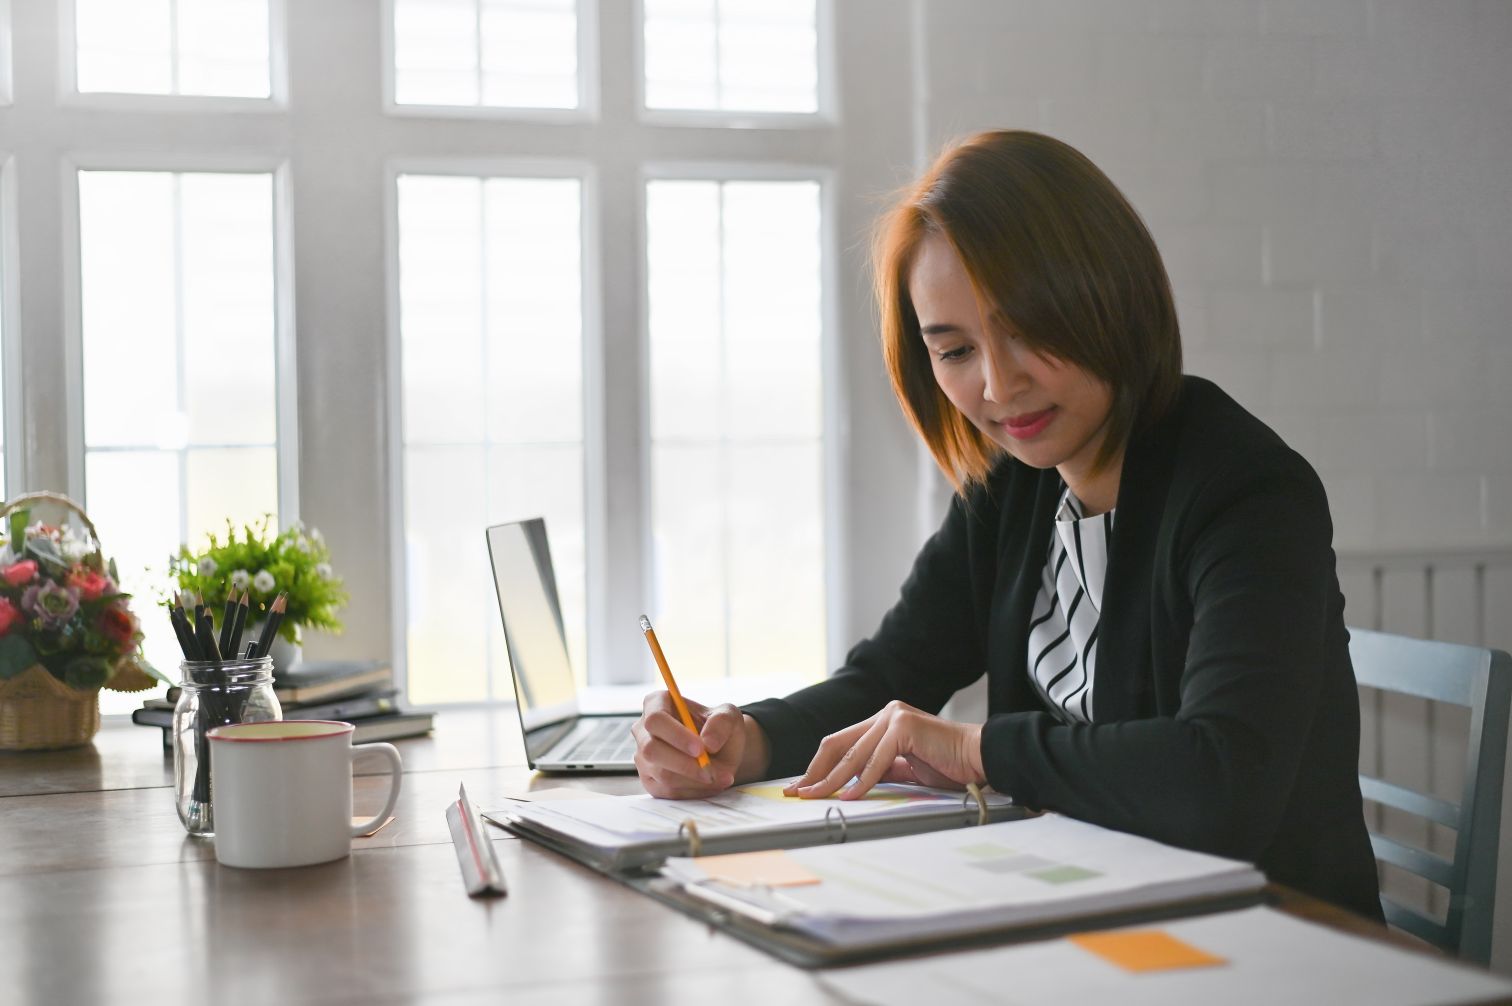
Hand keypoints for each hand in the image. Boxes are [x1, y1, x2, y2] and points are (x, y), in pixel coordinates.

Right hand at [632, 691, 768, 798]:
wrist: (721, 751)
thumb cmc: (719, 728)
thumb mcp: (729, 717)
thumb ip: (721, 723)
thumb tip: (708, 743)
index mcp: (657, 704)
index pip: (656, 719)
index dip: (676, 735)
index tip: (700, 748)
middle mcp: (643, 730)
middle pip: (651, 749)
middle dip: (684, 764)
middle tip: (711, 771)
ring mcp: (643, 757)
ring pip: (661, 774)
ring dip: (694, 780)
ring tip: (720, 776)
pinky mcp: (651, 781)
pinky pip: (668, 792)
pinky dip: (693, 791)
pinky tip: (710, 784)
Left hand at [784, 700, 984, 799]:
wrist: (980, 757)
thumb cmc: (948, 764)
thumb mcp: (906, 768)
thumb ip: (880, 768)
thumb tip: (850, 785)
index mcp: (883, 721)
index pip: (841, 743)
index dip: (819, 766)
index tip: (803, 786)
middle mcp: (885, 714)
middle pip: (838, 745)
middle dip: (815, 771)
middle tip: (797, 792)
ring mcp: (893, 717)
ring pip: (853, 754)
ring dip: (831, 780)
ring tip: (815, 797)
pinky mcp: (904, 726)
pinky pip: (876, 761)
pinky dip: (860, 782)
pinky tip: (848, 796)